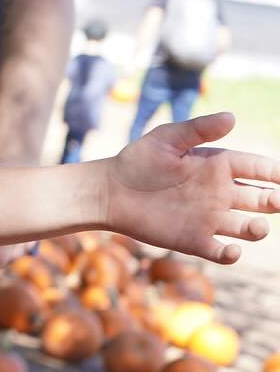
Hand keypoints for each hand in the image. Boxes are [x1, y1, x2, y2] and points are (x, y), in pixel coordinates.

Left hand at [105, 112, 279, 264]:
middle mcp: (220, 193)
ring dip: (258, 229)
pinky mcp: (195, 240)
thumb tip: (232, 117)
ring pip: (249, 227)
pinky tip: (231, 250)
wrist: (109, 191)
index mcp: (218, 166)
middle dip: (276, 200)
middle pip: (262, 199)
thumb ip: (198, 129)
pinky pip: (222, 252)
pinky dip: (232, 254)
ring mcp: (210, 218)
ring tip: (255, 226)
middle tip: (278, 200)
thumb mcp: (166, 139)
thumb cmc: (138, 160)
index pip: (257, 168)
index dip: (275, 172)